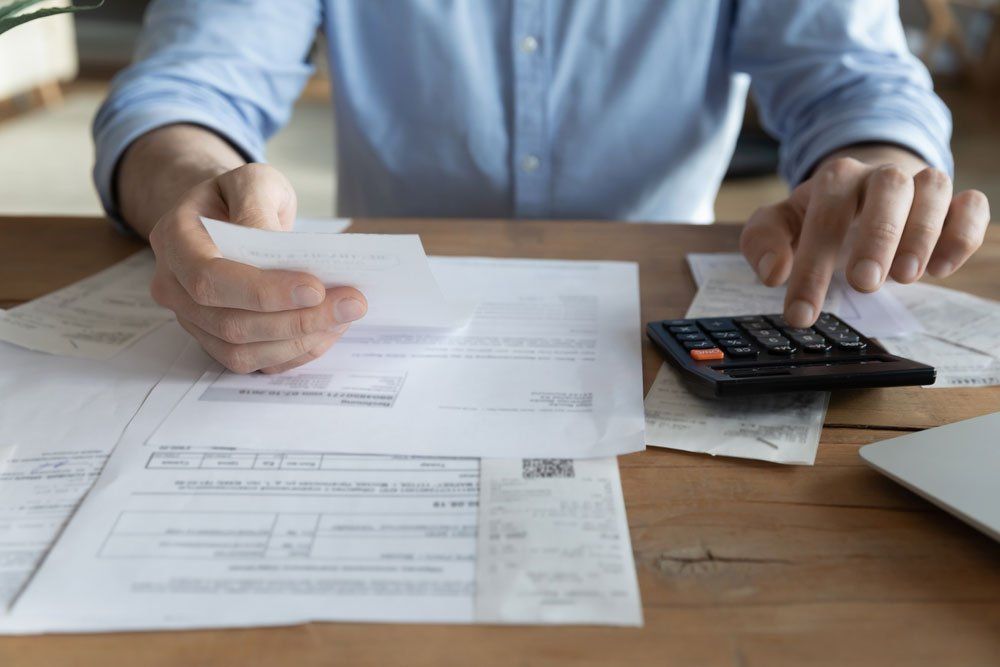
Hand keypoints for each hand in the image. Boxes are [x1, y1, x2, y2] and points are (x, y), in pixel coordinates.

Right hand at [148, 163, 366, 372]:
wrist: (225, 216)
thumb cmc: (238, 197)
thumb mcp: (252, 182)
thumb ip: (259, 208)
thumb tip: (279, 250)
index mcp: (175, 240)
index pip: (210, 278)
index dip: (263, 291)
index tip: (316, 288)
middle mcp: (174, 287)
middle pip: (231, 323)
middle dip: (297, 320)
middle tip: (352, 304)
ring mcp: (193, 320)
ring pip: (242, 352)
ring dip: (300, 340)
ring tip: (345, 316)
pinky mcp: (217, 341)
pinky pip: (254, 362)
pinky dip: (295, 352)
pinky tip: (328, 331)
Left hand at [740, 148, 990, 326]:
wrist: (864, 187)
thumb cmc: (820, 213)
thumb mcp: (782, 223)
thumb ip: (763, 241)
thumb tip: (772, 272)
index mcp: (836, 178)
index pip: (823, 214)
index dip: (810, 266)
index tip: (801, 313)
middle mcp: (881, 175)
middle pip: (888, 187)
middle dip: (878, 235)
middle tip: (863, 284)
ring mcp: (921, 186)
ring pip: (935, 188)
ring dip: (922, 234)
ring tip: (905, 278)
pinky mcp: (953, 204)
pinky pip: (971, 206)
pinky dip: (962, 233)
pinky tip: (941, 268)